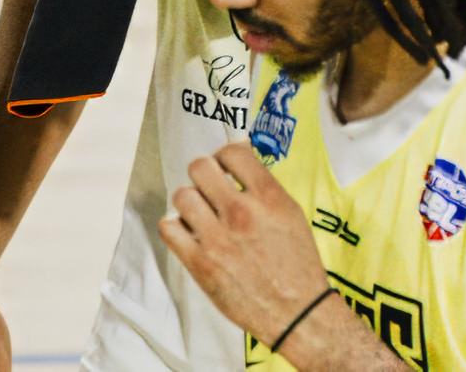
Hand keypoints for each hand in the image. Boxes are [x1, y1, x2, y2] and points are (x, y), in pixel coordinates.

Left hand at [158, 142, 328, 348]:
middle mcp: (241, 212)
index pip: (232, 152)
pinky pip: (168, 228)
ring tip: (199, 213)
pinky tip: (189, 233)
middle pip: (200, 168)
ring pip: (182, 195)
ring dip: (189, 202)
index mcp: (268, 198)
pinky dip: (175, 227)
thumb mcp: (290, 214)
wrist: (296, 312)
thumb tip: (237, 163)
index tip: (225, 166)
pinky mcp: (200, 264)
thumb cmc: (297, 265)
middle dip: (203, 175)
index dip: (224, 156)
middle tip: (209, 189)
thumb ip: (263, 188)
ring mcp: (218, 239)